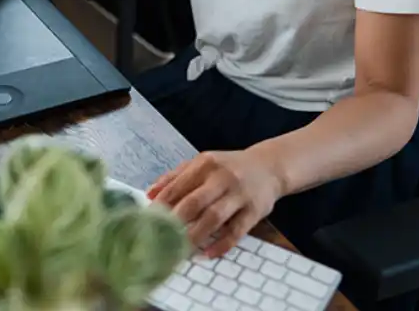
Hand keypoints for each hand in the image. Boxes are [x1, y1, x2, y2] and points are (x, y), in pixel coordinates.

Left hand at [147, 149, 283, 257]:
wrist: (269, 167)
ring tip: (180, 250)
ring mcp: (239, 194)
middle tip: (161, 239)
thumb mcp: (202, 164)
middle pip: (195, 202)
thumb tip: (149, 194)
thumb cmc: (229, 167)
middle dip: (176, 222)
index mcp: (205, 164)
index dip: (162, 205)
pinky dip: (221, 244)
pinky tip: (207, 254)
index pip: (178, 185)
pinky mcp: (254, 211)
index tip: (148, 221)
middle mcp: (222, 177)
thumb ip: (175, 177)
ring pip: (214, 217)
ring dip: (196, 235)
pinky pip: (236, 231)